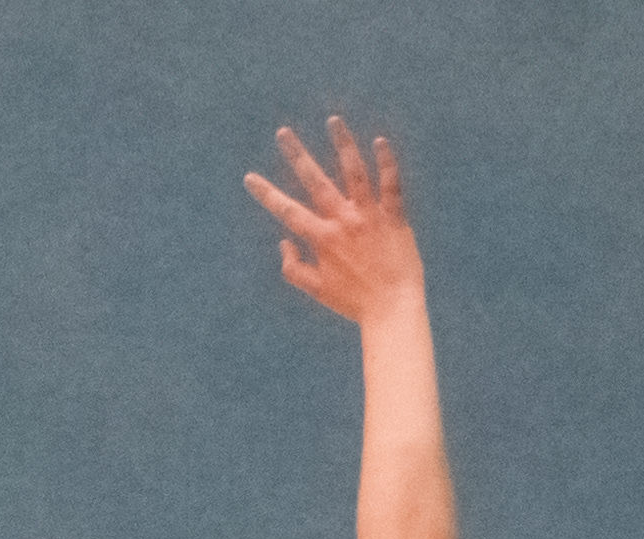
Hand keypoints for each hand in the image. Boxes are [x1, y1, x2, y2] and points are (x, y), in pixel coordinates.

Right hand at [244, 118, 420, 323]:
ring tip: (333, 121)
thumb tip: (284, 241)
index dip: (266, 193)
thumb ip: (293, 268)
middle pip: (316, 181)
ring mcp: (369, 218)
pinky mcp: (394, 219)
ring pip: (354, 173)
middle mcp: (342, 222)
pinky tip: (380, 141)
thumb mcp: (317, 290)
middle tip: (283, 132)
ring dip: (342, 144)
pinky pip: (391, 186)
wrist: (393, 311)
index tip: (249, 177)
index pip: (287, 210)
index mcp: (321, 238)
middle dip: (297, 155)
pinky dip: (386, 163)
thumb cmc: (354, 302)